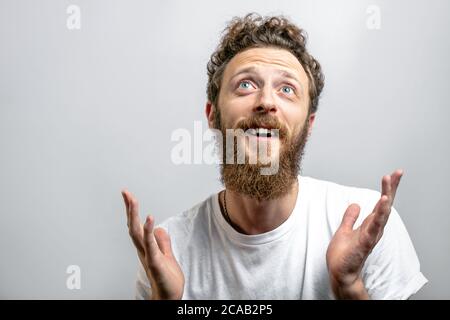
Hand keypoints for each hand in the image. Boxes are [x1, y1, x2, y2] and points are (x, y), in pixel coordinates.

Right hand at [122, 189, 183, 299]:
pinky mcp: (155, 261)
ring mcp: (148, 255)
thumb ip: (162, 242)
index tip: (129, 196)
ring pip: (138, 232)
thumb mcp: (166, 255)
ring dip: (135, 215)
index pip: (137, 225)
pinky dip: (149, 230)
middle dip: (130, 208)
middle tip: (125, 192)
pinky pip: (150, 243)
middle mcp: (144, 250)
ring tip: (132, 199)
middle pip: (133, 226)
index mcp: (146, 247)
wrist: (169, 297)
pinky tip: (149, 217)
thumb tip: (159, 227)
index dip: (133, 211)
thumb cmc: (167, 279)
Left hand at [326, 169, 402, 298]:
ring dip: (386, 201)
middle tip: (397, 173)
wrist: (340, 272)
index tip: (392, 174)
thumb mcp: (344, 230)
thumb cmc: (344, 254)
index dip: (387, 189)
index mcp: (370, 224)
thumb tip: (355, 204)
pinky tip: (382, 205)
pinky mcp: (364, 243)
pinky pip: (373, 228)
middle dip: (391, 189)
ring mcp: (370, 236)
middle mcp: (374, 229)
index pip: (381, 203)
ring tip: (389, 185)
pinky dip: (378, 216)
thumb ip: (350, 217)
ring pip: (382, 216)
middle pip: (385, 206)